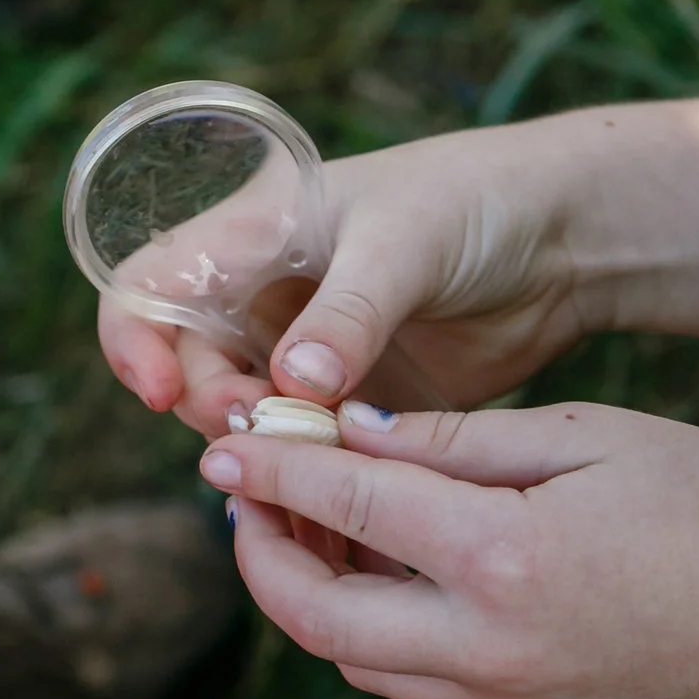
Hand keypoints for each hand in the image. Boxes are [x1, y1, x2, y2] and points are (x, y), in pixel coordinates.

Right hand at [100, 127, 590, 437]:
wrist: (564, 239)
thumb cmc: (477, 202)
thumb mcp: (407, 242)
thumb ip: (350, 312)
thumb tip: (294, 384)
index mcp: (252, 234)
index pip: (149, 286)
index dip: (134, 341)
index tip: (164, 394)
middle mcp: (264, 295)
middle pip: (190, 369)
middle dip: (213, 408)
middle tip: (266, 432)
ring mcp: (305, 354)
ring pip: (244, 419)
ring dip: (263, 448)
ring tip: (310, 461)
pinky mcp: (351, 403)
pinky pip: (305, 450)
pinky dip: (306, 474)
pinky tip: (329, 496)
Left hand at [195, 401, 698, 698]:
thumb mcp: (586, 434)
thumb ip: (456, 441)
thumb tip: (348, 431)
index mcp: (503, 560)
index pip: (347, 504)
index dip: (272, 468)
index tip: (223, 443)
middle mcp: (490, 648)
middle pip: (318, 615)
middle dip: (260, 553)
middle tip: (244, 495)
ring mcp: (507, 698)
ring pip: (356, 660)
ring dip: (309, 595)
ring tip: (305, 521)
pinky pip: (412, 681)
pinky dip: (369, 629)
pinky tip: (378, 566)